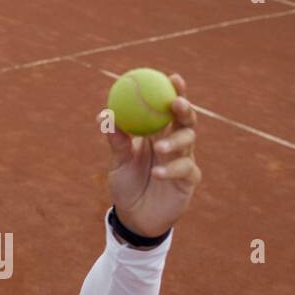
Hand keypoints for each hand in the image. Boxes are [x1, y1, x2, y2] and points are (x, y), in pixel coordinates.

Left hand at [99, 72, 200, 237]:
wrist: (134, 217)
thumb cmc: (126, 185)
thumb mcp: (118, 162)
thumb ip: (116, 140)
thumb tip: (104, 116)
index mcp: (158, 132)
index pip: (168, 107)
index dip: (174, 90)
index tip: (172, 77)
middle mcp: (174, 142)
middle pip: (186, 119)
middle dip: (184, 108)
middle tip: (175, 102)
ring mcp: (185, 159)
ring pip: (188, 141)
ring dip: (175, 141)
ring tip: (159, 148)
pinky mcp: (190, 179)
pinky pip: (185, 169)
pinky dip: (171, 170)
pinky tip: (157, 174)